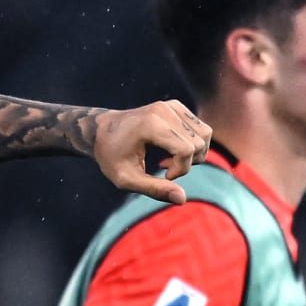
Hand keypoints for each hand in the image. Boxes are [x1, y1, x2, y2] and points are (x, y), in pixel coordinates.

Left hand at [90, 100, 211, 204]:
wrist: (100, 132)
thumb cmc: (111, 156)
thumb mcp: (126, 179)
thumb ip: (153, 189)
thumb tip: (182, 199)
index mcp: (150, 125)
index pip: (186, 149)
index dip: (181, 169)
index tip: (164, 176)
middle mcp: (164, 110)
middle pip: (199, 142)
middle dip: (188, 163)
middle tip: (164, 169)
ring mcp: (171, 106)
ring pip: (205, 134)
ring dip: (194, 154)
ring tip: (169, 161)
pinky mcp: (176, 106)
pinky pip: (200, 128)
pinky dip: (193, 143)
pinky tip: (171, 150)